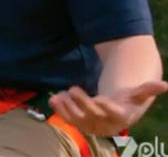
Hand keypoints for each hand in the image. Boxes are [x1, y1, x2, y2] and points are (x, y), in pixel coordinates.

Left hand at [48, 80, 167, 135]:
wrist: (113, 116)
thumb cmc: (126, 102)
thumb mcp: (136, 95)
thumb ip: (147, 89)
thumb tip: (166, 85)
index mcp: (120, 118)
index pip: (114, 114)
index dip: (107, 108)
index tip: (99, 98)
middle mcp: (104, 125)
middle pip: (92, 115)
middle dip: (82, 102)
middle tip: (74, 88)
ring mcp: (89, 126)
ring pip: (77, 119)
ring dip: (68, 106)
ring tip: (63, 92)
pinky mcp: (77, 124)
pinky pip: (67, 118)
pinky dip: (59, 109)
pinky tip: (54, 98)